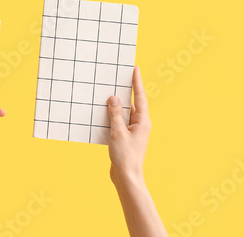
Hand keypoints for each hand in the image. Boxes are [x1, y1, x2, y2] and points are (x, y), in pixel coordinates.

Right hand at [108, 66, 149, 186]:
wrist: (126, 176)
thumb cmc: (125, 156)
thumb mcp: (118, 132)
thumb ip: (115, 114)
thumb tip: (114, 98)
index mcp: (142, 122)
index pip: (139, 97)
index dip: (137, 82)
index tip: (135, 69)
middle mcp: (140, 124)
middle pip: (133, 102)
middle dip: (127, 90)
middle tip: (121, 75)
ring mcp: (133, 131)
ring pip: (125, 112)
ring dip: (117, 103)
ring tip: (109, 90)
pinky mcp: (126, 137)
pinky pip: (119, 120)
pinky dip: (112, 114)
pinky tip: (103, 111)